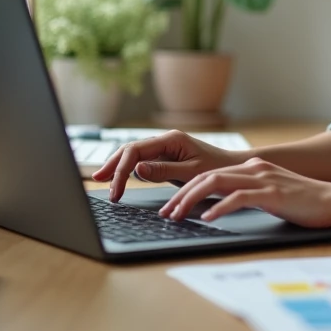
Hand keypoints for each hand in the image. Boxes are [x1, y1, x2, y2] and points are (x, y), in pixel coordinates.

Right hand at [90, 130, 244, 201]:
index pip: (135, 151)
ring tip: (102, 179)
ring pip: (133, 154)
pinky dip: (129, 169)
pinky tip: (118, 177)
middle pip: (130, 149)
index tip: (115, 190)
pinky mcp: (165, 156)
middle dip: (113, 164)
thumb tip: (137, 169)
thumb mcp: (192, 173)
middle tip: (97, 181)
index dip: (121, 170)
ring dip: (118, 166)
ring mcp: (164, 147)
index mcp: (171, 139)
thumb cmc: (217, 168)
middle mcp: (165, 140)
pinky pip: (142, 160)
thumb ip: (164, 171)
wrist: (233, 167)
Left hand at [159, 157, 330, 227]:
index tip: (172, 206)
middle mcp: (255, 168)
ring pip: (217, 183)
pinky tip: (208, 219)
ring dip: (192, 200)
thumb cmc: (305, 202)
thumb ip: (250, 194)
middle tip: (167, 213)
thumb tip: (224, 207)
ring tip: (178, 216)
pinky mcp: (272, 193)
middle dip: (182, 195)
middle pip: (207, 176)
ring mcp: (263, 179)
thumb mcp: (272, 194)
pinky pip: (238, 198)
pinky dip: (220, 208)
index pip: (211, 174)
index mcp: (253, 168)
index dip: (187, 189)